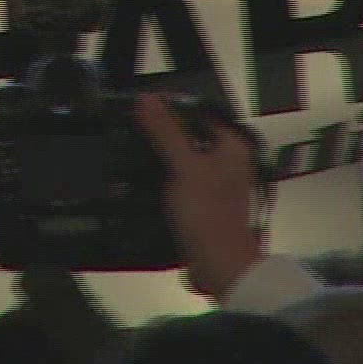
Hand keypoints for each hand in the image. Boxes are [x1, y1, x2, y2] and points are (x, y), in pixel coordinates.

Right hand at [134, 93, 263, 299]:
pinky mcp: (204, 204)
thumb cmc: (208, 211)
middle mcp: (229, 161)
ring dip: (161, 156)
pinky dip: (164, 178)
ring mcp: (217, 184)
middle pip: (191, 135)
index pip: (200, 112)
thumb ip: (166, 131)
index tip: (140, 105)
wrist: (221, 267)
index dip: (172, 106)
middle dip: (163, 132)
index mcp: (233, 146)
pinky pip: (181, 181)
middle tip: (129, 125)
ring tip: (129, 148)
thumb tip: (145, 96)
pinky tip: (140, 178)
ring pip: (184, 159)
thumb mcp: (184, 166)